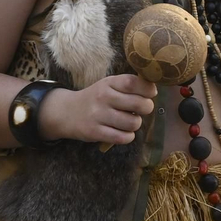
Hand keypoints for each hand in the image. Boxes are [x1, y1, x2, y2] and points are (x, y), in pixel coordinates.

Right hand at [40, 73, 156, 143]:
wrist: (67, 112)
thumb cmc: (96, 98)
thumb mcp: (109, 85)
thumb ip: (129, 85)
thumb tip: (154, 89)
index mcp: (109, 83)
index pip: (134, 82)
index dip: (148, 89)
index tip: (151, 93)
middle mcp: (103, 97)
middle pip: (139, 104)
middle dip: (146, 108)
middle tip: (141, 110)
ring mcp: (99, 115)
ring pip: (133, 123)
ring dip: (136, 124)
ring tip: (130, 122)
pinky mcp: (95, 132)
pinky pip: (122, 137)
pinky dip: (128, 136)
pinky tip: (123, 132)